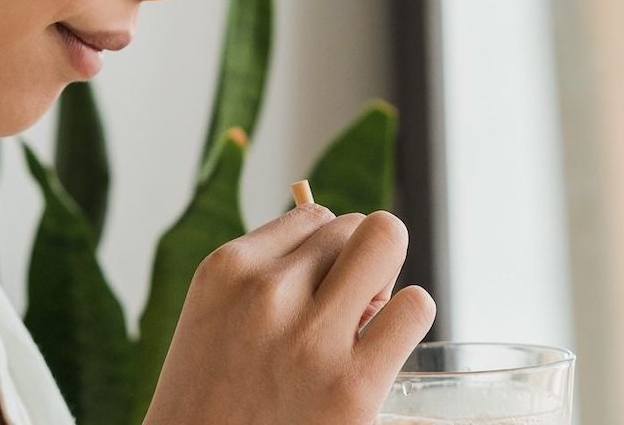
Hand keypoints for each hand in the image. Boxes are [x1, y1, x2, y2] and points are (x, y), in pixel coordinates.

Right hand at [143, 204, 436, 424]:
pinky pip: (414, 308)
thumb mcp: (214, 323)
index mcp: (226, 271)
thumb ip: (264, 282)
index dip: (325, 256)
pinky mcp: (352, 387)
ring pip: (387, 244)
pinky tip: (380, 355)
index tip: (312, 297)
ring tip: (363, 332)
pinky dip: (407, 323)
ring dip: (387, 287)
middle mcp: (266, 292)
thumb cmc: (209, 407)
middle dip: (361, 262)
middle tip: (345, 313)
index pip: (313, 217)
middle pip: (355, 226)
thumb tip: (343, 253)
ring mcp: (310, 337)